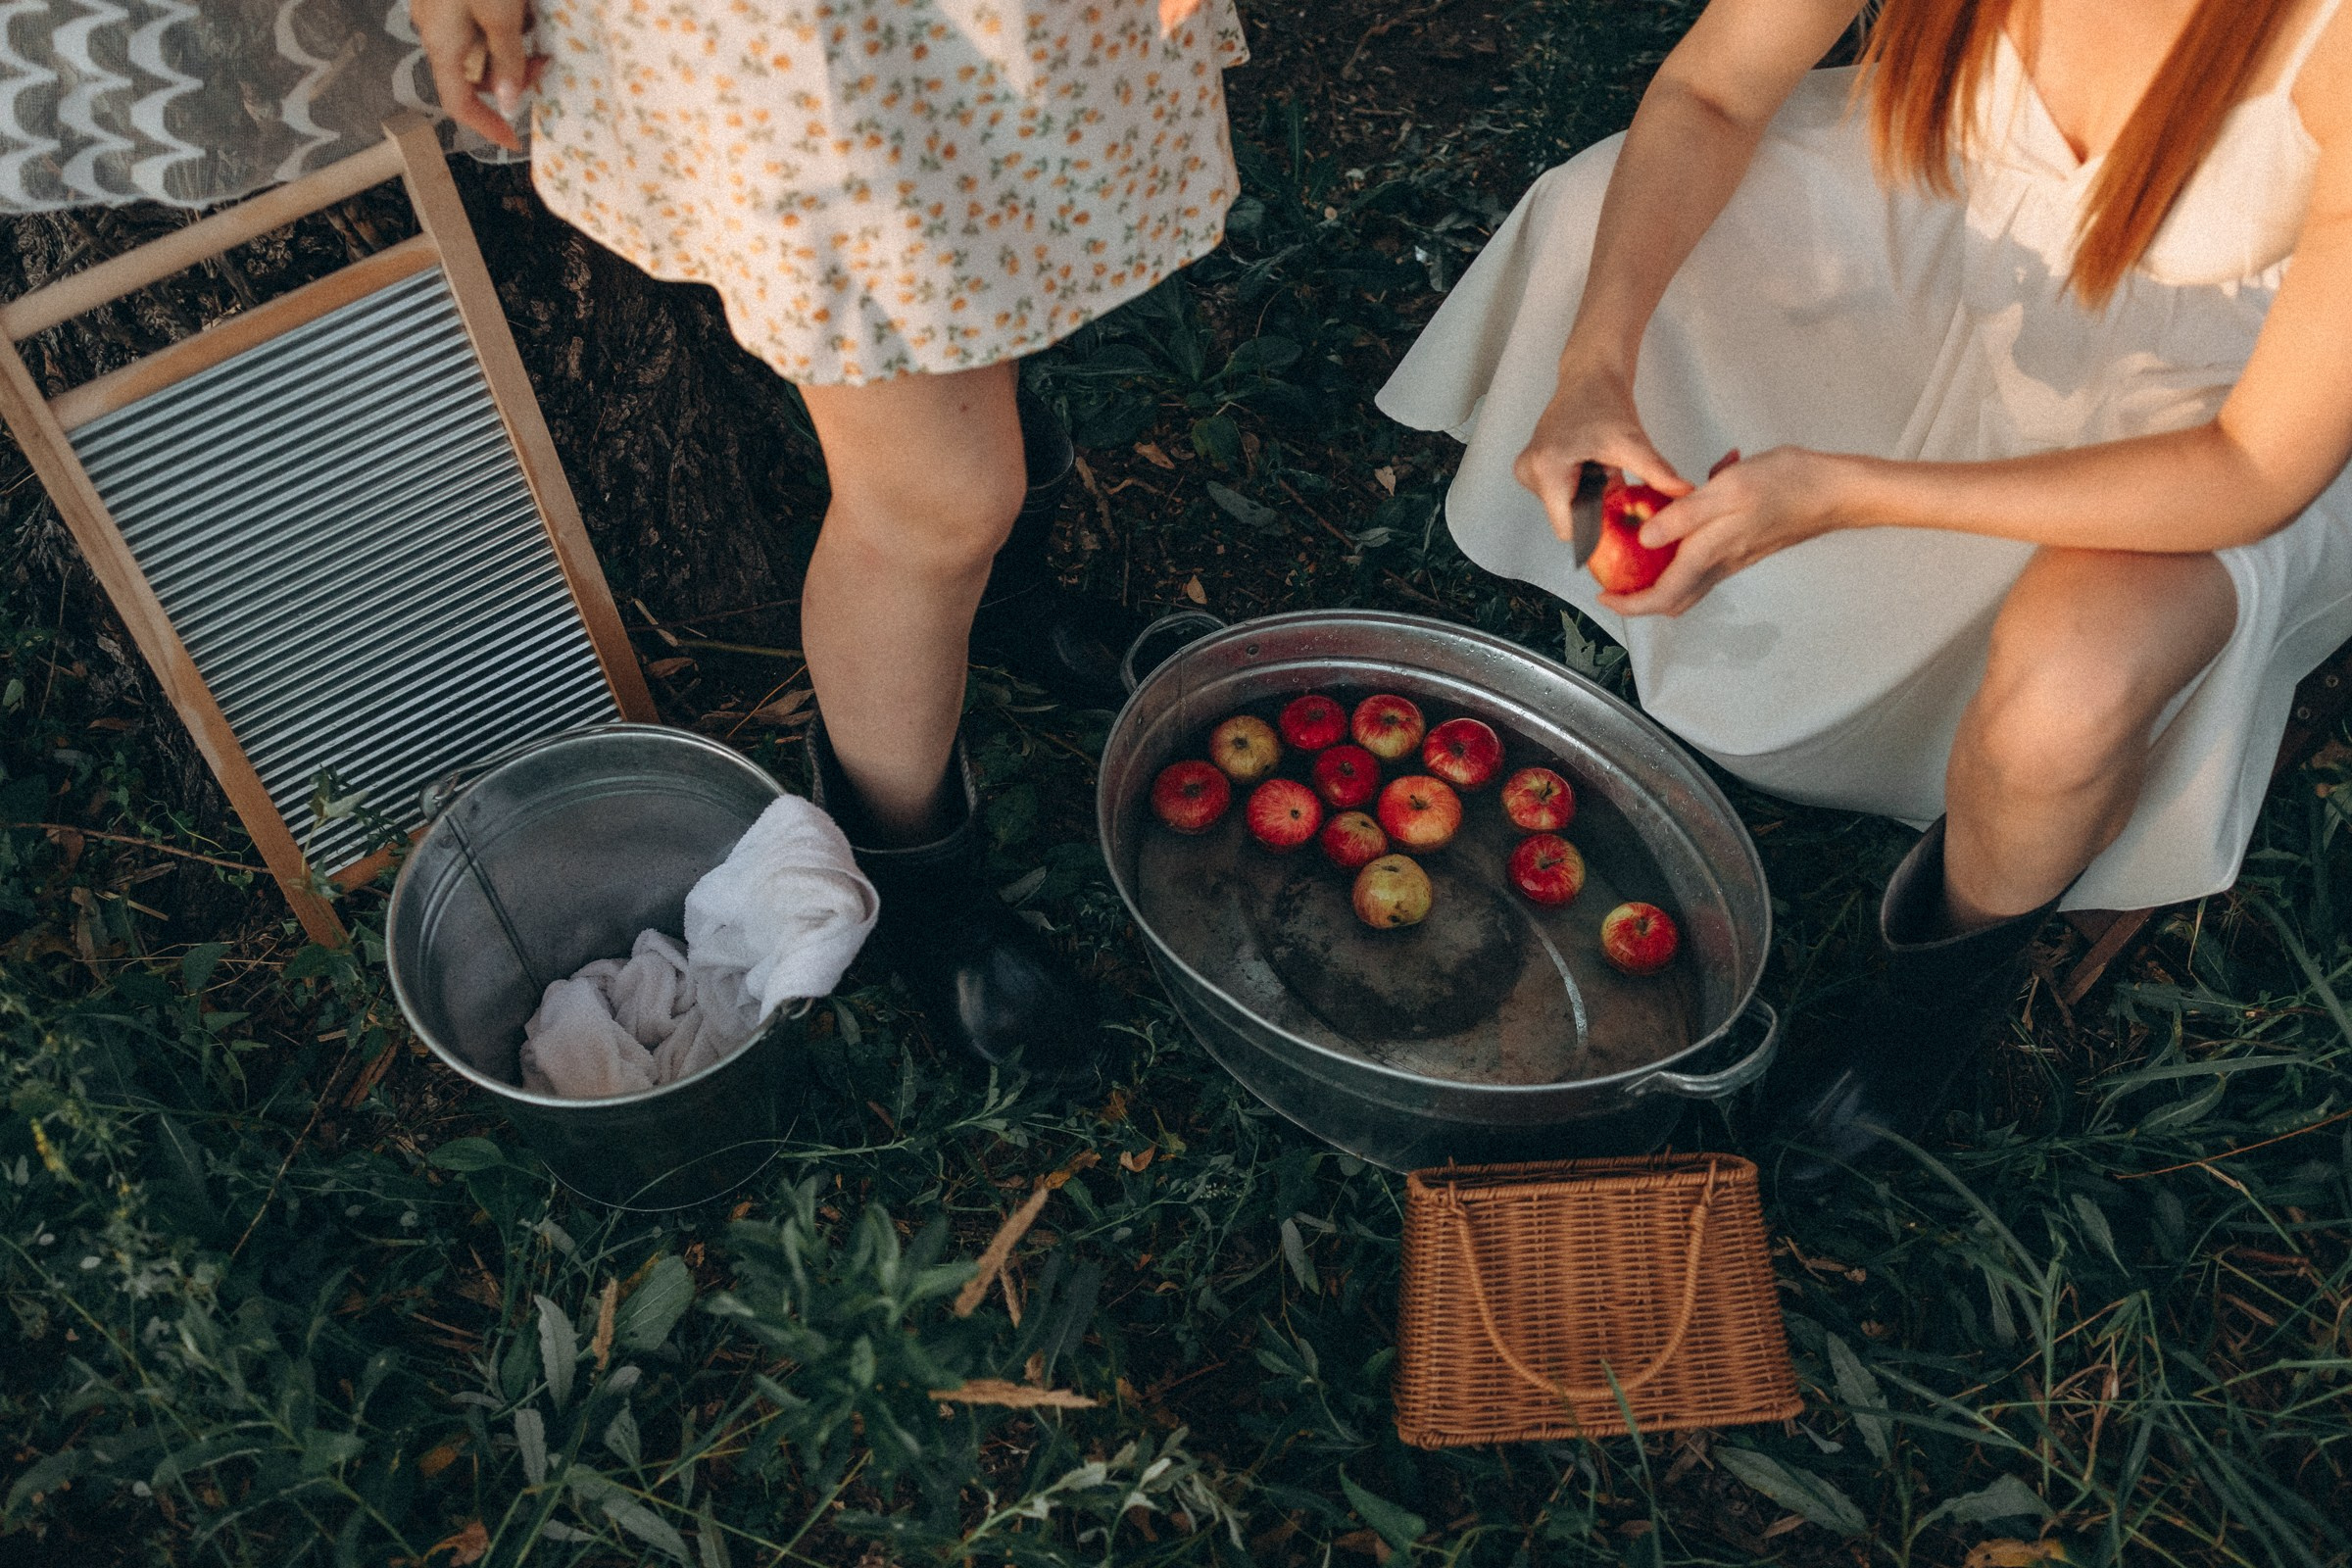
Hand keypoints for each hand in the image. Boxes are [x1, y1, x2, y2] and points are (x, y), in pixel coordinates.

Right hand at [410, 0, 542, 151]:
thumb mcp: (501, 15)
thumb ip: (508, 59)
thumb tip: (509, 104)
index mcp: (442, 46)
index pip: (459, 104)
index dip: (486, 126)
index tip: (513, 139)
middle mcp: (433, 31)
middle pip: (472, 76)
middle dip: (509, 77)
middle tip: (541, 62)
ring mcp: (436, 11)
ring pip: (475, 47)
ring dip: (507, 48)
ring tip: (532, 24)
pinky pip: (471, 21)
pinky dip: (497, 24)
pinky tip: (518, 8)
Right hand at [1513, 356, 1691, 548]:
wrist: (1590, 376)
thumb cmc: (1604, 401)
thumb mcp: (1632, 441)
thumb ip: (1656, 472)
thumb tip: (1683, 493)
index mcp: (1547, 468)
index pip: (1568, 528)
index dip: (1596, 530)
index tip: (1619, 518)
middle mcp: (1530, 472)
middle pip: (1567, 519)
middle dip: (1595, 509)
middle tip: (1613, 481)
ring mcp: (1528, 472)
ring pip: (1565, 509)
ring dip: (1589, 498)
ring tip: (1602, 470)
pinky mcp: (1532, 470)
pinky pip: (1560, 497)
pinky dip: (1581, 490)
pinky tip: (1593, 469)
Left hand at [1598, 445, 1846, 616]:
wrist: (1834, 489)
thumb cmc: (1786, 483)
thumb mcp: (1727, 488)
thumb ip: (1684, 515)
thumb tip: (1645, 538)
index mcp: (1710, 552)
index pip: (1662, 596)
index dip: (1629, 604)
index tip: (1603, 597)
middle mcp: (1720, 563)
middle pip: (1673, 598)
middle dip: (1640, 597)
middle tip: (1613, 581)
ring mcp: (1733, 557)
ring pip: (1687, 581)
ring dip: (1659, 572)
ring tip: (1634, 548)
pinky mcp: (1743, 546)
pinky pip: (1704, 560)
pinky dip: (1683, 549)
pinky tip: (1680, 513)